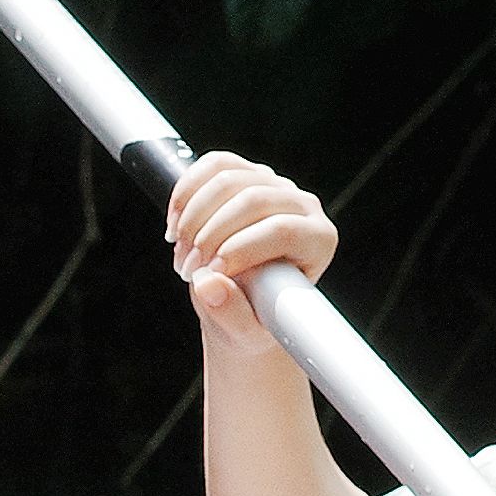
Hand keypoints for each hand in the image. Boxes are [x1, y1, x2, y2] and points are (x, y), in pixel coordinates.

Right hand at [167, 150, 336, 363]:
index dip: (241, 248)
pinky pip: (212, 165)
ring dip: (193, 219)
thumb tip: (209, 284)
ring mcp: (274, 183)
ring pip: (228, 179)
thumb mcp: (245, 330)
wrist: (244, 302)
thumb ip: (231, 314)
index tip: (211, 274)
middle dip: (210, 235)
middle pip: (253, 200)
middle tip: (188, 270)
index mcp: (319, 240)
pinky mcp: (245, 171)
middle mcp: (303, 204)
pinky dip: (186, 193)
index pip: (283, 231)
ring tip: (182, 255)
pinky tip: (175, 227)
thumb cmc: (254, 318)